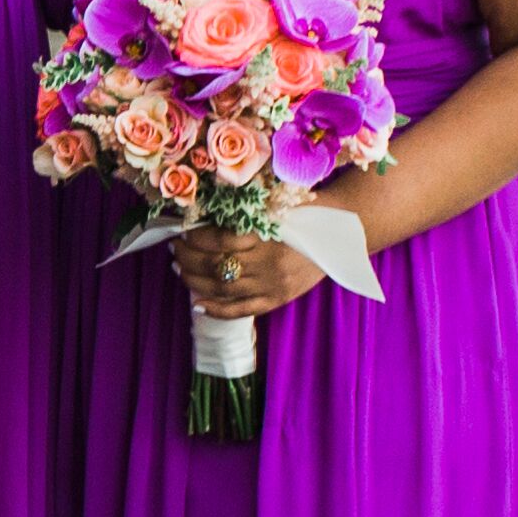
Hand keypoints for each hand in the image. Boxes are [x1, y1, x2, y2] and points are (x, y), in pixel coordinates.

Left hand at [171, 221, 321, 320]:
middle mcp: (270, 264)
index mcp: (269, 236)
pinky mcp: (279, 299)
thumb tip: (201, 216)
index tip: (183, 231)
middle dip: (188, 258)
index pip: (220, 240)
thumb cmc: (307, 212)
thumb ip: (244, 213)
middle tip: (174, 249)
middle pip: (217, 265)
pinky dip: (217, 310)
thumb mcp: (276, 206)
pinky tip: (197, 304)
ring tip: (179, 269)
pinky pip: (243, 310)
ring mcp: (274, 285)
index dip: (196, 237)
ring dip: (194, 280)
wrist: (342, 232)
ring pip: (224, 289)